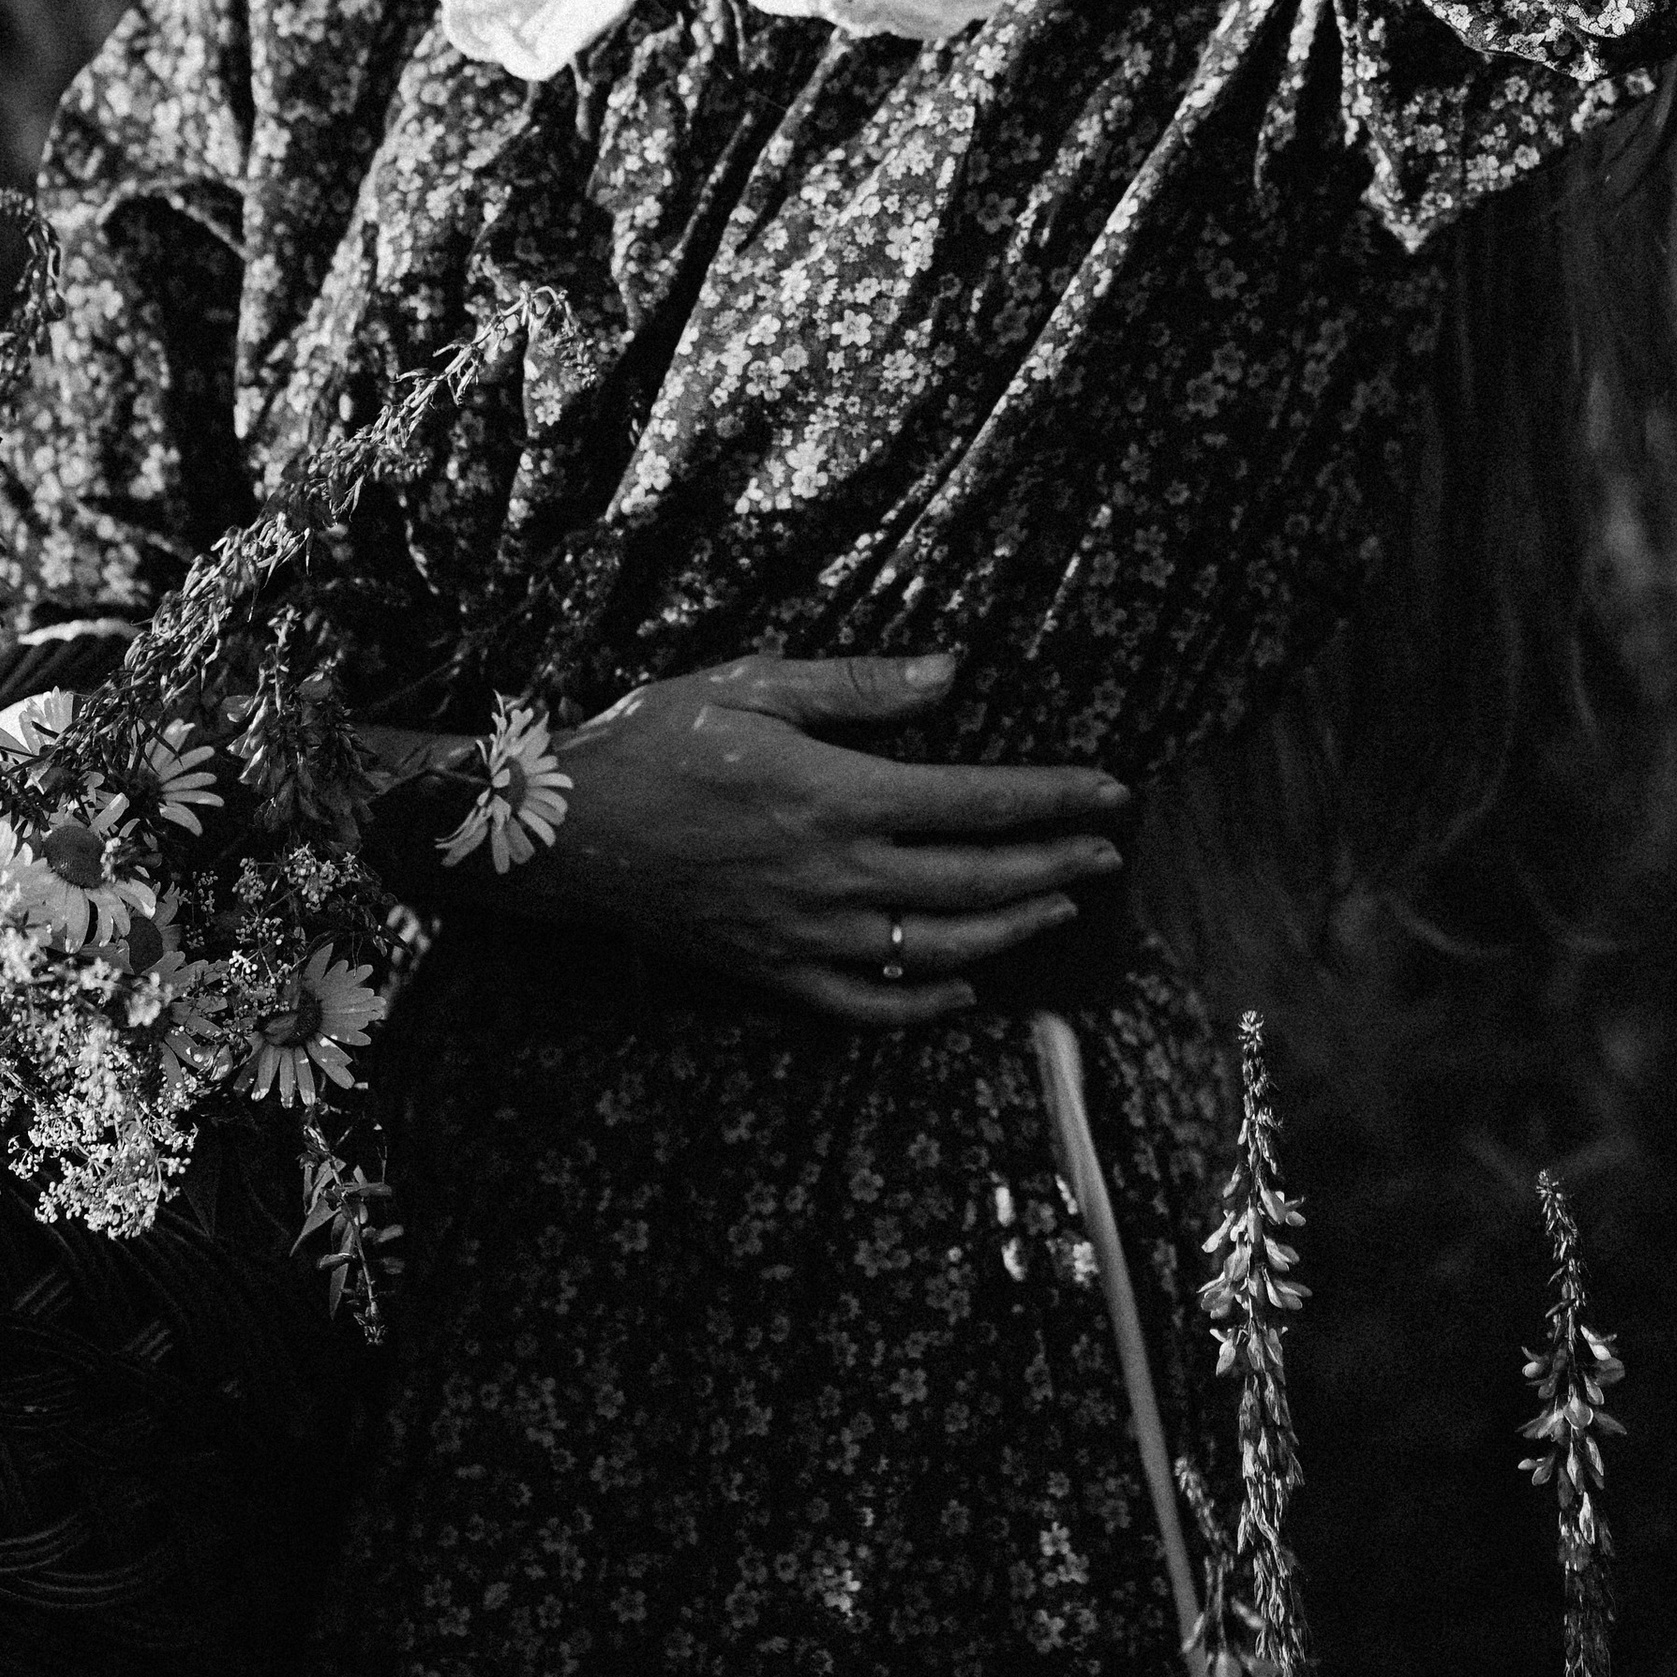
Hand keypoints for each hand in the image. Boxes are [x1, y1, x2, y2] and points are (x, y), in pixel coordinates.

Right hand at [480, 651, 1128, 1028]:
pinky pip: (869, 1004)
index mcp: (836, 792)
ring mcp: (808, 932)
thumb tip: (950, 672)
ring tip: (1062, 904)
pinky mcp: (774, 972)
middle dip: (1056, 862)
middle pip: (976, 877)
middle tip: (1108, 851)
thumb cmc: (652, 741)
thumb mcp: (749, 684)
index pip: (976, 799)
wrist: (564, 831)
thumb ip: (855, 686)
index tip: (1112, 791)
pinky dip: (928, 1002)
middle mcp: (835, 872)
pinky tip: (967, 989)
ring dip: (1013, 926)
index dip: (1054, 796)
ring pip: (940, 944)